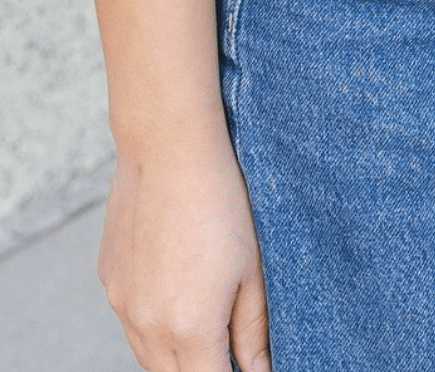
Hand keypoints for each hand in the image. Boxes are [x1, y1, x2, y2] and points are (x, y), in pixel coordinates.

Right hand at [100, 143, 270, 370]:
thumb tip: (259, 369)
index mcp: (190, 328)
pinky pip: (131, 321)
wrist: (168, 150)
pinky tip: (176, 285)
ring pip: (149, 356)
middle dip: (203, 369)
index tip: (246, 366)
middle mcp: (147, 327)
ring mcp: (121, 306)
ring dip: (176, 353)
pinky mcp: (108, 282)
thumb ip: (252, 330)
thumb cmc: (222, 202)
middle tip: (229, 345)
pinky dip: (153, 322)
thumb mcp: (252, 267)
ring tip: (205, 314)